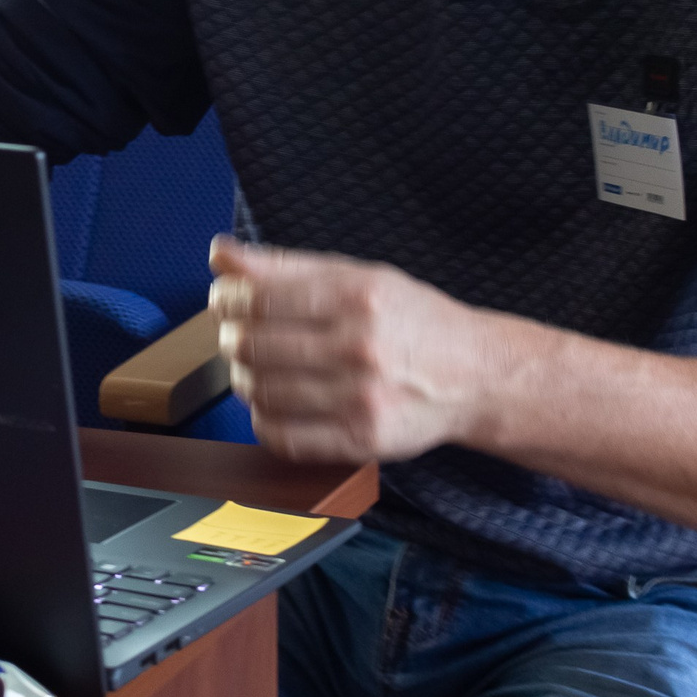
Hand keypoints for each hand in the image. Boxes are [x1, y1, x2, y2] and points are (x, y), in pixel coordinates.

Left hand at [207, 236, 496, 462]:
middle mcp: (360, 346)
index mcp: (358, 296)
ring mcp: (361, 398)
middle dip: (231, 338)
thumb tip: (221, 255)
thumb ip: (286, 266)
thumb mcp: (359, 276)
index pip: (260, 299)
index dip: (226, 299)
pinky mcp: (362, 441)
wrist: (476, 377)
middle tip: (238, 334)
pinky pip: (282, 437)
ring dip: (244, 379)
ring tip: (258, 368)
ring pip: (260, 392)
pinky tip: (276, 404)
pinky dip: (264, 420)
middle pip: (252, 346)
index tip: (223, 300)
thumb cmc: (413, 322)